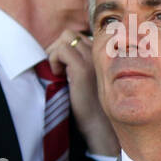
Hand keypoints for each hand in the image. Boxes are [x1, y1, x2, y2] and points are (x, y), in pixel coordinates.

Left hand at [46, 29, 118, 156]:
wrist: (101, 126)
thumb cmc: (94, 107)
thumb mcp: (90, 80)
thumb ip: (83, 64)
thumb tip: (63, 52)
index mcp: (106, 56)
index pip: (80, 37)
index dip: (66, 49)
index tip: (63, 68)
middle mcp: (102, 54)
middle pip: (71, 34)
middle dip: (58, 48)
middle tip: (58, 69)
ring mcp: (93, 60)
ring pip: (66, 37)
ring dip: (55, 53)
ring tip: (59, 72)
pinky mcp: (83, 69)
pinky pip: (62, 50)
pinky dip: (54, 60)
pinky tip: (59, 76)